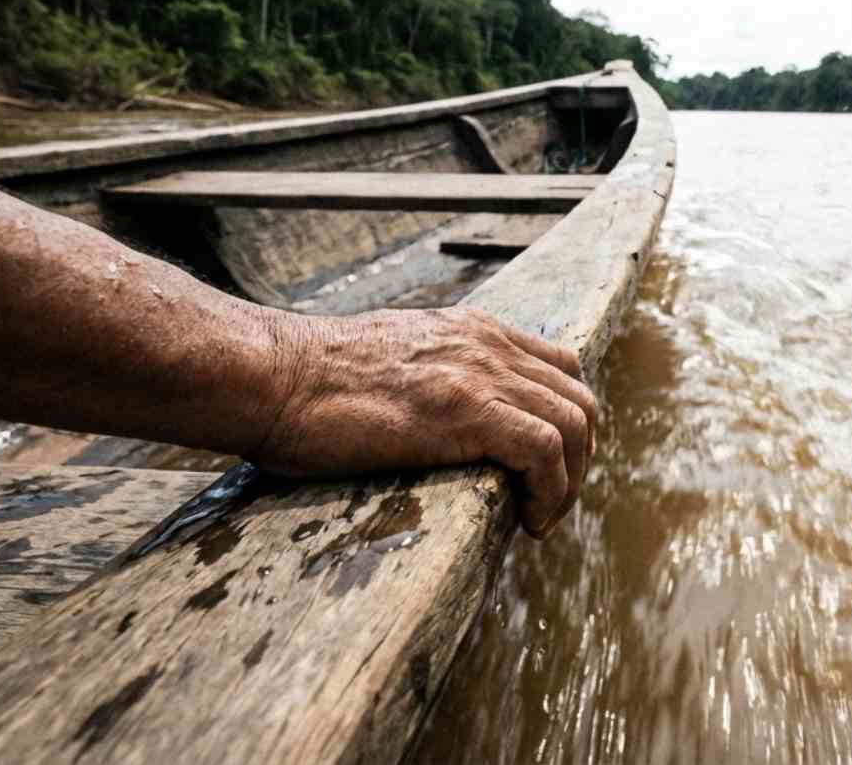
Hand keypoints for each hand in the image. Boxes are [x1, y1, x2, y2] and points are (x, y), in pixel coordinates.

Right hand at [256, 307, 597, 537]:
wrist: (271, 376)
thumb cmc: (306, 384)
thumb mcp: (387, 361)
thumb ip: (427, 376)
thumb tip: (435, 418)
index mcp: (470, 330)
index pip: (559, 366)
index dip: (566, 422)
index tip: (545, 468)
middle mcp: (486, 344)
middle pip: (578, 398)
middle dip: (579, 459)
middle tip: (547, 503)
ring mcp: (479, 373)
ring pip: (575, 424)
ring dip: (570, 483)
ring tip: (539, 520)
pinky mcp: (466, 410)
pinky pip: (547, 450)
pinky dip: (552, 492)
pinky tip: (527, 521)